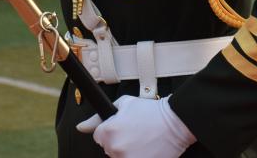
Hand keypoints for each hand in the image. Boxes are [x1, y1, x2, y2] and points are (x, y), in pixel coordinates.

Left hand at [76, 95, 194, 157]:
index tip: (123, 128)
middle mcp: (114, 148)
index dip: (111, 131)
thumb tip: (81, 127)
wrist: (175, 123)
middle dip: (119, 142)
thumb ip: (99, 117)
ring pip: (119, 157)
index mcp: (108, 132)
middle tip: (136, 134)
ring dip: (128, 152)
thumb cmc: (151, 112)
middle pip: (109, 149)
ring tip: (142, 142)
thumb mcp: (125, 103)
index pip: (99, 137)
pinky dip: (137, 155)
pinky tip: (146, 150)